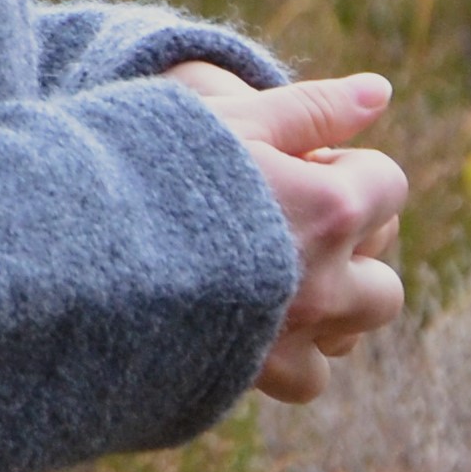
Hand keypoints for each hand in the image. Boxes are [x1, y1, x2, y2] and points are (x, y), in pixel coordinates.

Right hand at [159, 63, 408, 403]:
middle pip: (384, 280)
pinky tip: (255, 323)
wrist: (81, 247)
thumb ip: (313, 107)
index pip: (389, 187)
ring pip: (350, 336)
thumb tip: (381, 91)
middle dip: (353, 253)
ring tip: (278, 280)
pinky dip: (294, 355)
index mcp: (330, 207)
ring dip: (331, 310)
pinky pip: (307, 380)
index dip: (347, 171)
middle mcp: (326, 280)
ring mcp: (294, 334)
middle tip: (294, 228)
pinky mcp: (254, 373)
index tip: (300, 166)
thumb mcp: (233, 119)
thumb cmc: (154, 167)